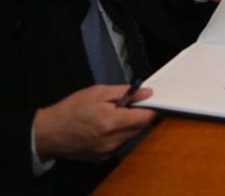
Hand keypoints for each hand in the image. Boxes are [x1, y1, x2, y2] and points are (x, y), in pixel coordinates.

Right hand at [33, 85, 156, 162]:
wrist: (49, 132)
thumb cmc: (71, 110)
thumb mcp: (98, 92)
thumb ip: (125, 92)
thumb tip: (146, 93)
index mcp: (112, 122)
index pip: (146, 117)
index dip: (149, 107)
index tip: (146, 101)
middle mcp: (112, 140)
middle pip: (141, 128)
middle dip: (139, 116)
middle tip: (126, 106)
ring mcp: (107, 151)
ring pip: (131, 136)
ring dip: (129, 126)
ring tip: (112, 116)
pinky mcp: (102, 157)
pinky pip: (120, 144)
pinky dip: (118, 135)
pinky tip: (105, 128)